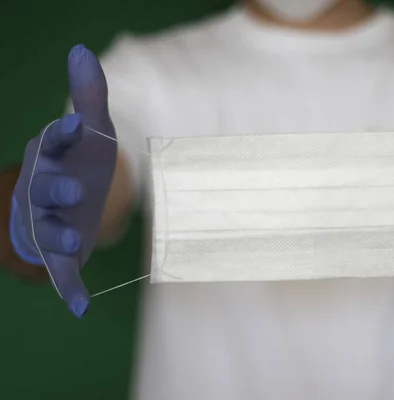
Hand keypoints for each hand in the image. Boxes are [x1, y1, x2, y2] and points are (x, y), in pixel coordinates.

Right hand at [10, 45, 116, 316]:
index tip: (81, 122)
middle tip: (76, 188)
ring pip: (49, 230)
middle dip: (57, 189)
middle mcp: (44, 190)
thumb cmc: (80, 160)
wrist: (72, 199)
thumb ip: (90, 95)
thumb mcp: (91, 131)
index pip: (55, 142)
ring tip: (72, 243)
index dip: (65, 134)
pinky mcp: (62, 253)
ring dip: (59, 237)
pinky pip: (62, 272)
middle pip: (45, 190)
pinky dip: (69, 289)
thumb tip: (82, 49)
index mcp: (53, 157)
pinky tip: (80, 307)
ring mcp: (51, 223)